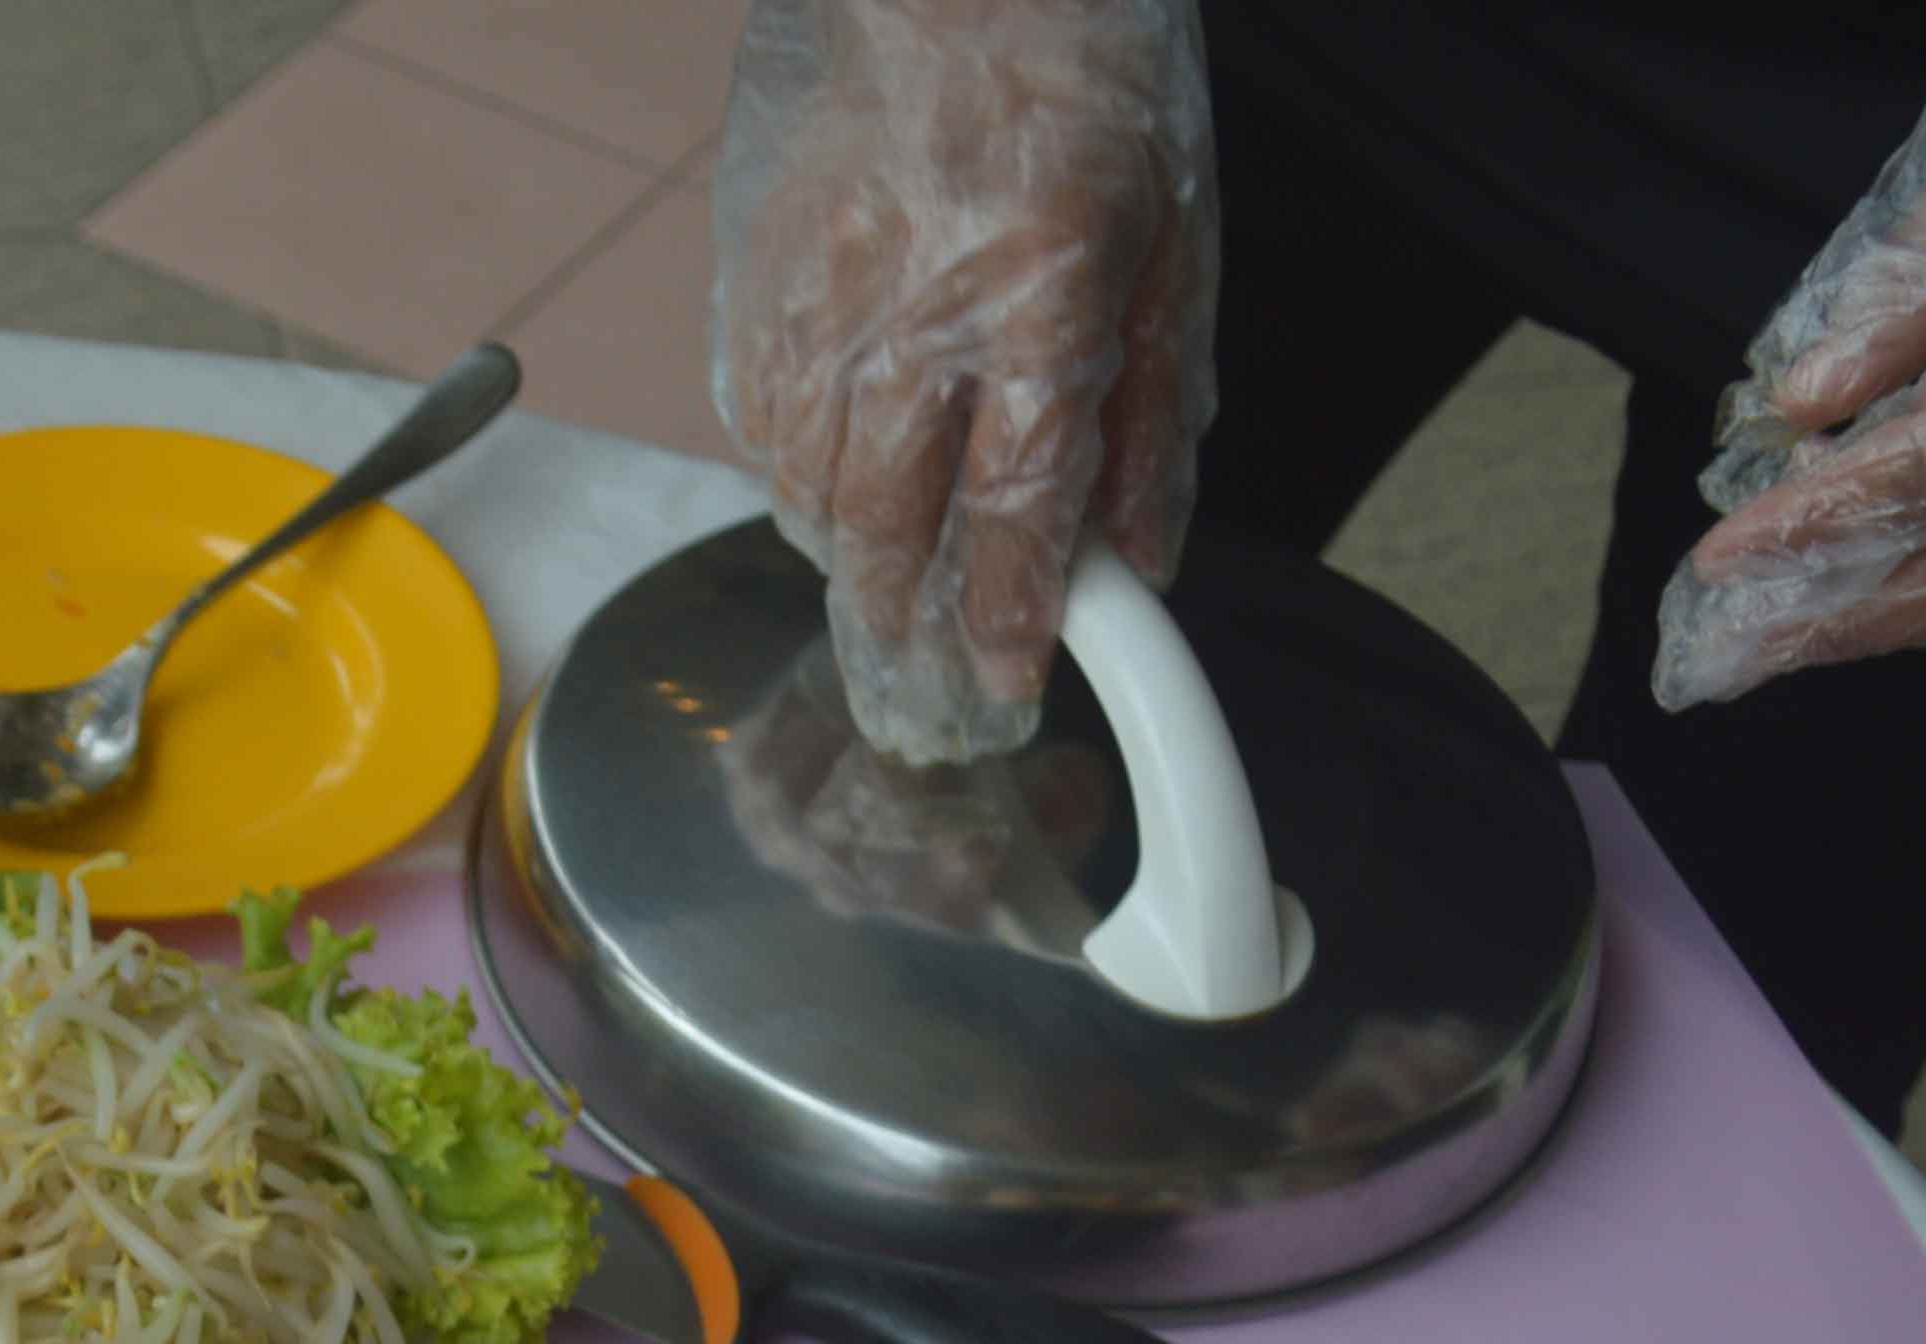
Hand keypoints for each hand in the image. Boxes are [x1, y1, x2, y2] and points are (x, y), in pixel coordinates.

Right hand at [710, 0, 1216, 765]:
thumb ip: (1154, 399)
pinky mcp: (753, 273)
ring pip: (808, 485)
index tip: (1006, 681)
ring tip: (879, 602)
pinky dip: (792, 475)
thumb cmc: (1084, 68)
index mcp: (1040, 296)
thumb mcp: (1172, 231)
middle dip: (904, 628)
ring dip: (846, 561)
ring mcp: (815, 295)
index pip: (1014, 510)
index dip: (1007, 619)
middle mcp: (913, 313)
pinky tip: (825, 495)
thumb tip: (1143, 547)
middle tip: (920, 692)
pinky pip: (758, 415)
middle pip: (888, 527)